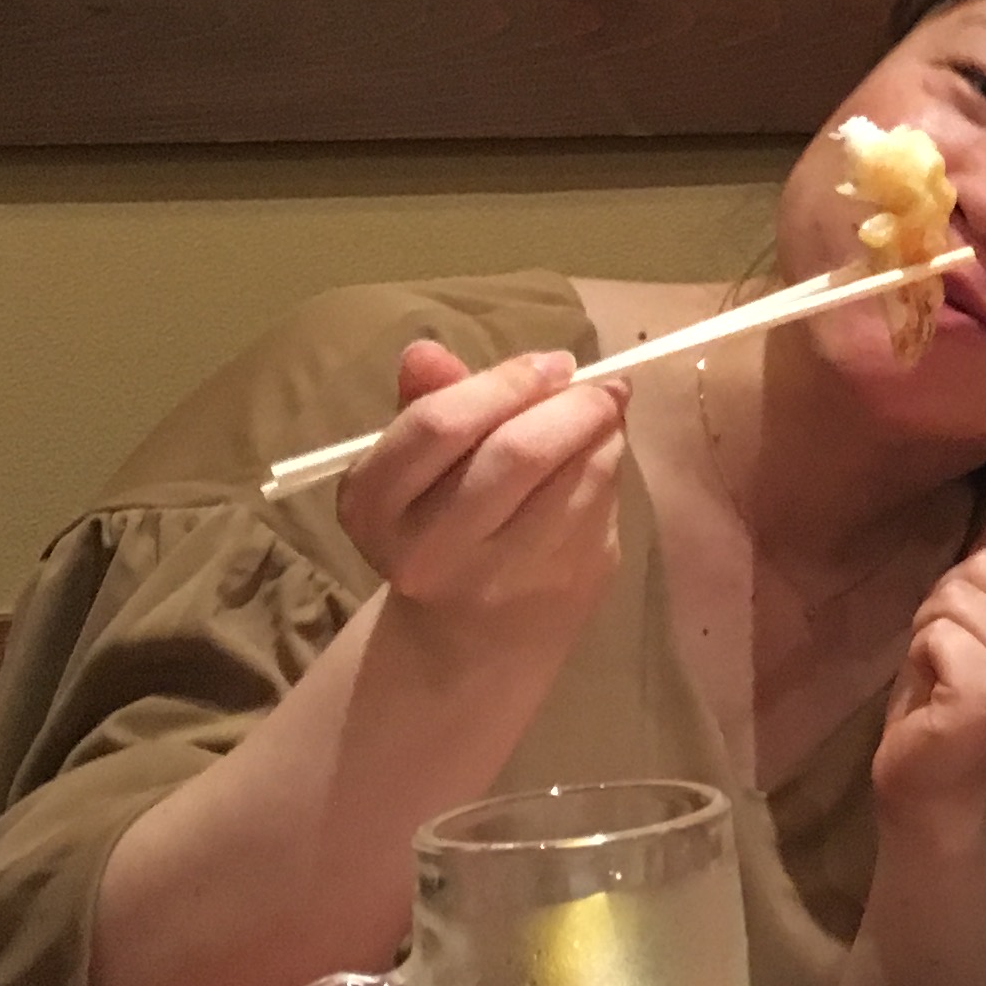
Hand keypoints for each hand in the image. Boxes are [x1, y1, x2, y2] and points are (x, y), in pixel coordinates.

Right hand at [336, 341, 629, 642]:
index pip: (440, 424)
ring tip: (603, 415)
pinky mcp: (561, 587)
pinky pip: (602, 504)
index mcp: (374, 505)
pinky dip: (611, 466)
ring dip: (602, 432)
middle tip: (596, 386)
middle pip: (517, 452)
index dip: (505, 382)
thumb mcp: (418, 467)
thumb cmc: (442, 522)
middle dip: (570, 404)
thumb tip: (426, 351)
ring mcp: (499, 577)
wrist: (470, 634)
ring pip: (575, 477)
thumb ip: (427, 403)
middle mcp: (428, 550)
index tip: (551, 362)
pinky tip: (603, 456)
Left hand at [872, 492, 985, 835]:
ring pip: (957, 596)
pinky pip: (938, 633)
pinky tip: (932, 691)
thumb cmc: (950, 701)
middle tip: (949, 654)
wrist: (935, 789)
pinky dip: (922, 656)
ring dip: (931, 630)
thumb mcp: (980, 620)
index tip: (977, 618)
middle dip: (948, 601)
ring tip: (941, 672)